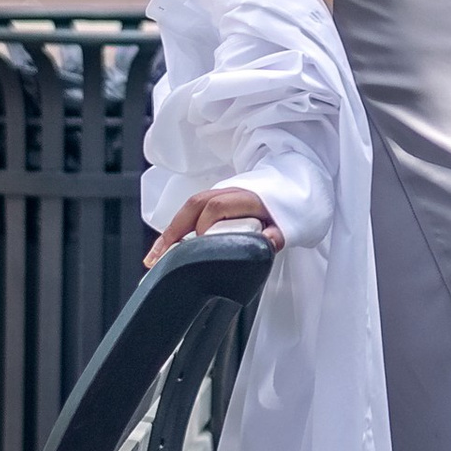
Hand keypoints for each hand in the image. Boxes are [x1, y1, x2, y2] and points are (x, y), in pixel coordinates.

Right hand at [147, 186, 282, 262]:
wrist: (296, 190)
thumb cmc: (291, 211)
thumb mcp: (291, 224)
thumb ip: (278, 234)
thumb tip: (267, 242)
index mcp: (247, 196)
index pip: (215, 208)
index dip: (204, 230)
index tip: (199, 253)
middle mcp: (231, 191)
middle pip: (194, 205)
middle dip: (173, 232)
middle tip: (158, 260)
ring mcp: (223, 193)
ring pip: (189, 208)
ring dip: (170, 232)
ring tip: (154, 258)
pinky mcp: (219, 200)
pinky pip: (193, 212)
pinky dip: (178, 229)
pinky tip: (166, 250)